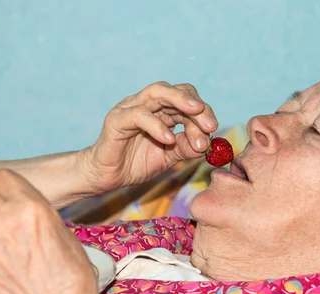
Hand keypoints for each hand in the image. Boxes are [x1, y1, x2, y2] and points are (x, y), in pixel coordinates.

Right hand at [82, 82, 218, 191]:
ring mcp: (130, 108)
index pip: (186, 101)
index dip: (203, 111)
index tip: (214, 129)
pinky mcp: (117, 120)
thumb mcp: (168, 157)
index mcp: (161, 110)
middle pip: (174, 91)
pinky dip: (156, 125)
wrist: (106, 177)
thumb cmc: (135, 163)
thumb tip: (206, 143)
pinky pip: (138, 115)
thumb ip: (185, 148)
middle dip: (195, 104)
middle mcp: (146, 104)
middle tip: (210, 123)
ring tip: (195, 113)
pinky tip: (169, 139)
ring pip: (157, 92)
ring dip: (180, 101)